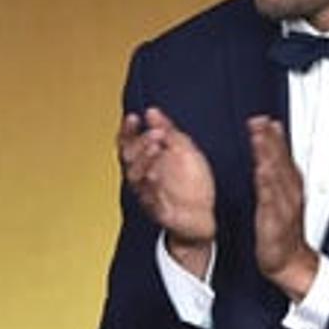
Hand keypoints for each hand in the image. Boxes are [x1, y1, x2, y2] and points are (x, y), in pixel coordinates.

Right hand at [119, 108, 214, 275]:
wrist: (201, 217)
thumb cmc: (191, 184)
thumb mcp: (185, 150)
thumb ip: (168, 130)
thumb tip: (152, 111)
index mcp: (146, 160)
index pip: (128, 142)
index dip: (127, 130)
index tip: (133, 118)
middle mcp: (142, 176)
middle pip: (129, 157)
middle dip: (139, 143)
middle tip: (156, 133)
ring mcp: (147, 192)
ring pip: (134, 176)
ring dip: (143, 160)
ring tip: (156, 147)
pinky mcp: (156, 210)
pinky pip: (148, 198)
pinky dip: (150, 186)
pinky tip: (155, 176)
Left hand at [247, 116, 317, 299]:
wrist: (289, 262)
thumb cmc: (282, 230)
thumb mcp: (279, 199)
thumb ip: (275, 176)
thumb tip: (268, 155)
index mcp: (289, 187)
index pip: (282, 157)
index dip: (274, 137)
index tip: (265, 119)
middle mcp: (289, 193)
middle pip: (280, 161)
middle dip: (270, 140)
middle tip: (260, 121)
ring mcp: (283, 206)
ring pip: (276, 175)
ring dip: (269, 155)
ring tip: (260, 138)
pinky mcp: (275, 221)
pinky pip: (271, 200)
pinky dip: (268, 185)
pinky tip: (262, 172)